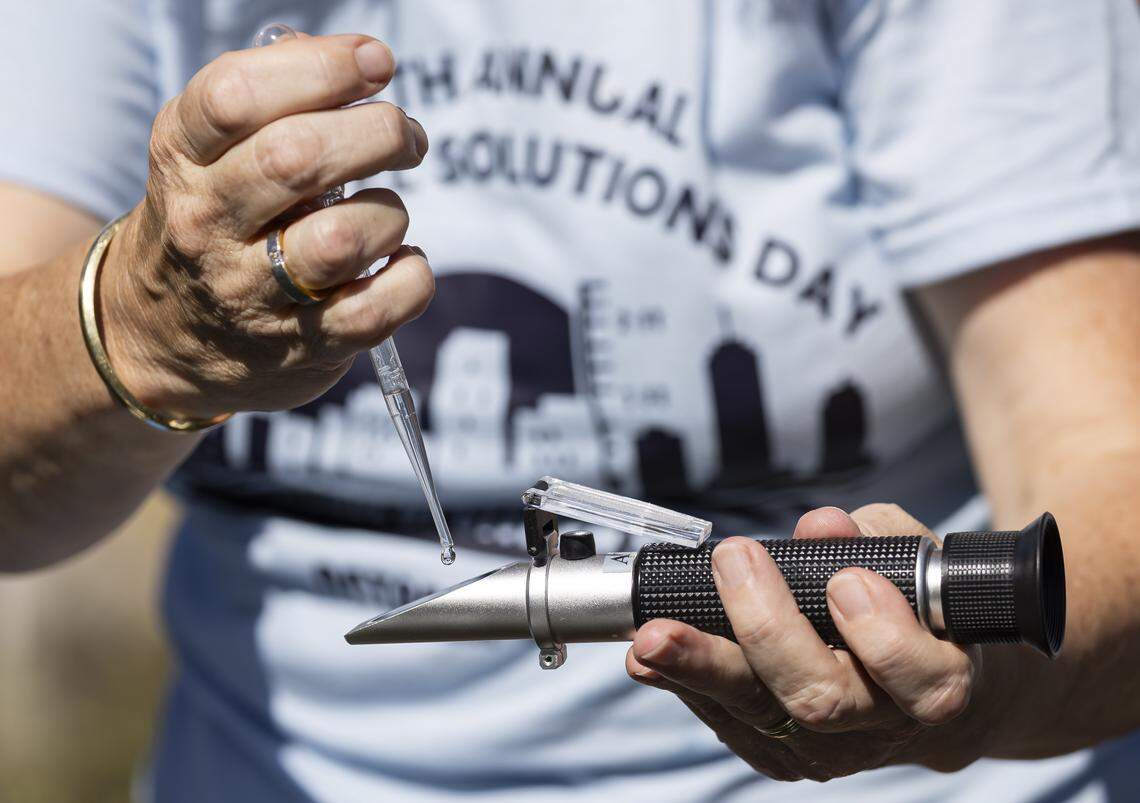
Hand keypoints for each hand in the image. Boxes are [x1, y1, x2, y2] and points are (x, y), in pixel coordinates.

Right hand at [100, 33, 432, 418]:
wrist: (161, 335)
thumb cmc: (213, 220)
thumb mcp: (207, 151)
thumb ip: (272, 98)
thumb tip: (355, 60)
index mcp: (182, 158)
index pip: (236, 97)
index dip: (322, 68)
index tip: (374, 63)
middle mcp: (208, 223)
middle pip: (298, 159)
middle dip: (376, 133)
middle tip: (404, 135)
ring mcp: (251, 292)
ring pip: (342, 240)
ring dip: (389, 213)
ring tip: (386, 211)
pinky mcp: (301, 345)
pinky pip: (377, 308)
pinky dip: (411, 279)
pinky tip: (401, 263)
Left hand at [625, 504, 981, 780]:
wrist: (918, 681)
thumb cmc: (912, 607)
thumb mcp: (908, 559)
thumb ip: (869, 539)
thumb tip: (820, 525)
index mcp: (933, 677)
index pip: (917, 677)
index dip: (882, 635)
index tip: (846, 580)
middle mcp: (879, 724)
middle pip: (819, 698)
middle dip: (767, 630)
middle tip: (732, 563)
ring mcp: (825, 747)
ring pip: (758, 712)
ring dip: (699, 667)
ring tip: (651, 635)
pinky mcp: (777, 751)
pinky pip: (724, 719)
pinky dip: (684, 682)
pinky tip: (647, 658)